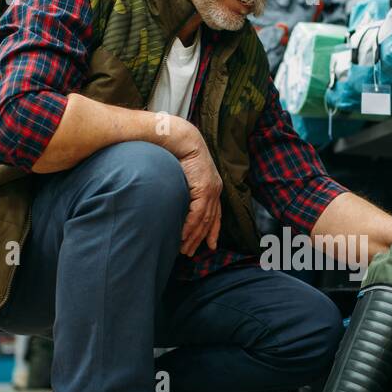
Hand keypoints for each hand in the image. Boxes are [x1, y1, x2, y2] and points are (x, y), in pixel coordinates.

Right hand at [168, 122, 221, 256]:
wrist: (181, 139)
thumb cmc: (178, 154)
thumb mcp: (183, 175)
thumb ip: (184, 189)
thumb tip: (176, 200)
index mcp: (212, 185)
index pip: (215, 213)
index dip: (213, 230)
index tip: (210, 244)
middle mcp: (215, 189)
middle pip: (210, 220)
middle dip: (200, 238)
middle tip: (191, 252)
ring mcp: (211, 189)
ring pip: (204, 220)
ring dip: (193, 236)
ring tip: (185, 249)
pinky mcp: (204, 189)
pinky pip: (197, 214)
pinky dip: (190, 227)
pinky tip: (184, 236)